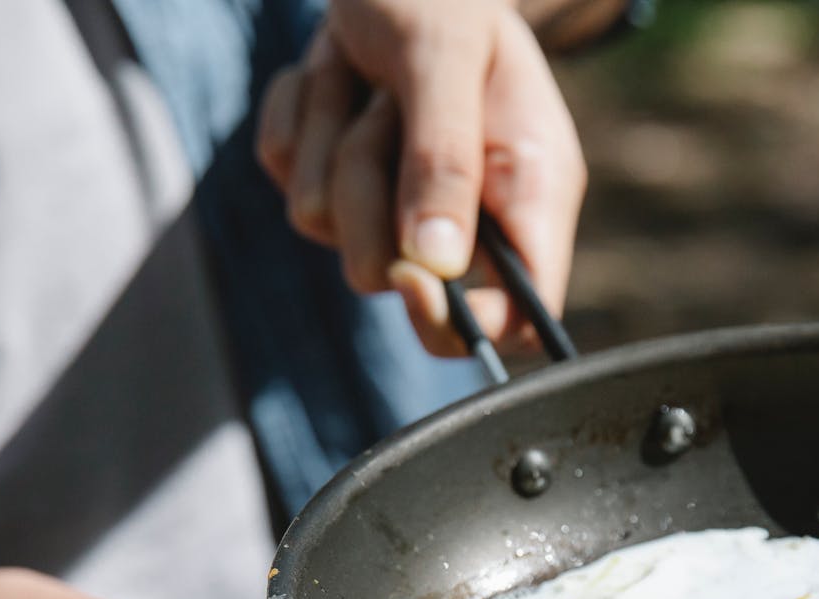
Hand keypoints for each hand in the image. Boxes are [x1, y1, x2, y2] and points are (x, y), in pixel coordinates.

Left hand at [255, 0, 585, 355]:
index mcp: (528, 192)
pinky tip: (336, 74)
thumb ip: (445, 157)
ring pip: (331, 232)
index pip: (520, 316)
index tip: (413, 280)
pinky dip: (300, 118)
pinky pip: (289, 181)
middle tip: (384, 117)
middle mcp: (468, 214)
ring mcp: (394, 205)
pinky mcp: (333, 182)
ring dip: (331, 142)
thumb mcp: (446, 55)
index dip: (467, 323)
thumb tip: (436, 264)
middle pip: (402, 286)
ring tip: (368, 79)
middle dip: (370, 205)